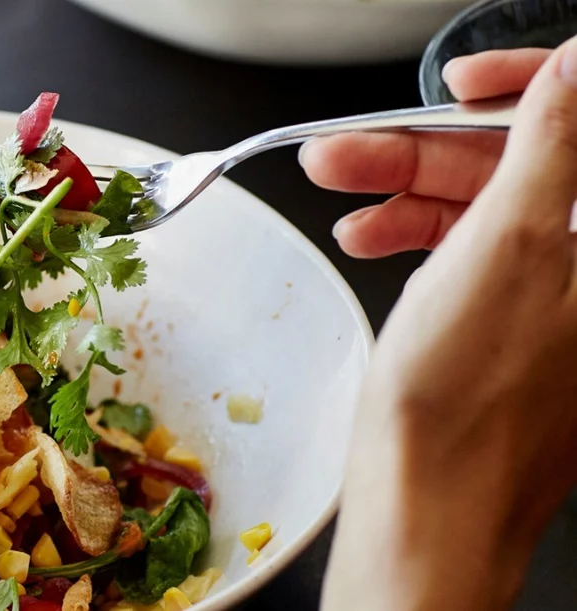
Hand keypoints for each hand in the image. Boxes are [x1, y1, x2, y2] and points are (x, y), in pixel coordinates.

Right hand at [322, 38, 576, 610]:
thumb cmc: (467, 402)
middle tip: (352, 148)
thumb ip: (550, 145)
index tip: (461, 88)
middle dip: (429, 150)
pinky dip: (416, 236)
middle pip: (523, 165)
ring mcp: (556, 292)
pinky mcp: (515, 317)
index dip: (525, 90)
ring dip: (407, 193)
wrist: (430, 501)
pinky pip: (471, 250)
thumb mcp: (508, 247)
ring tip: (342, 199)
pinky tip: (372, 239)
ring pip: (486, 207)